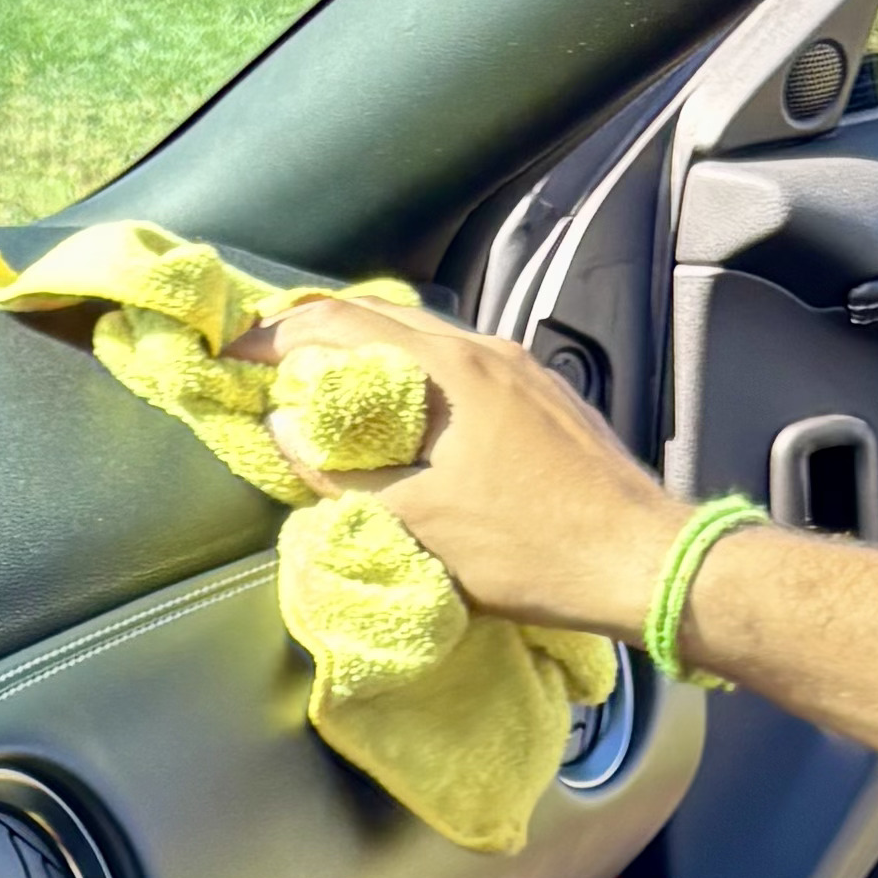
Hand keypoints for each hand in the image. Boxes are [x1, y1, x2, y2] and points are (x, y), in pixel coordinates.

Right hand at [246, 298, 681, 639]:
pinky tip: (407, 416)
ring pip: (428, 342)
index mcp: (450, 370)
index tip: (235, 352)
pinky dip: (416, 379)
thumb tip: (283, 430)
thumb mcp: (419, 523)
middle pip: (385, 318)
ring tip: (331, 389)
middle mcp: (487, 351)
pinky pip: (463, 367)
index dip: (277, 335)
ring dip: (371, 357)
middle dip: (319, 334)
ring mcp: (522, 370)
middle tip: (273, 361)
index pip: (342, 324)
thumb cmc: (531, 549)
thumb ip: (341, 474)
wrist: (642, 560)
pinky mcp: (545, 398)